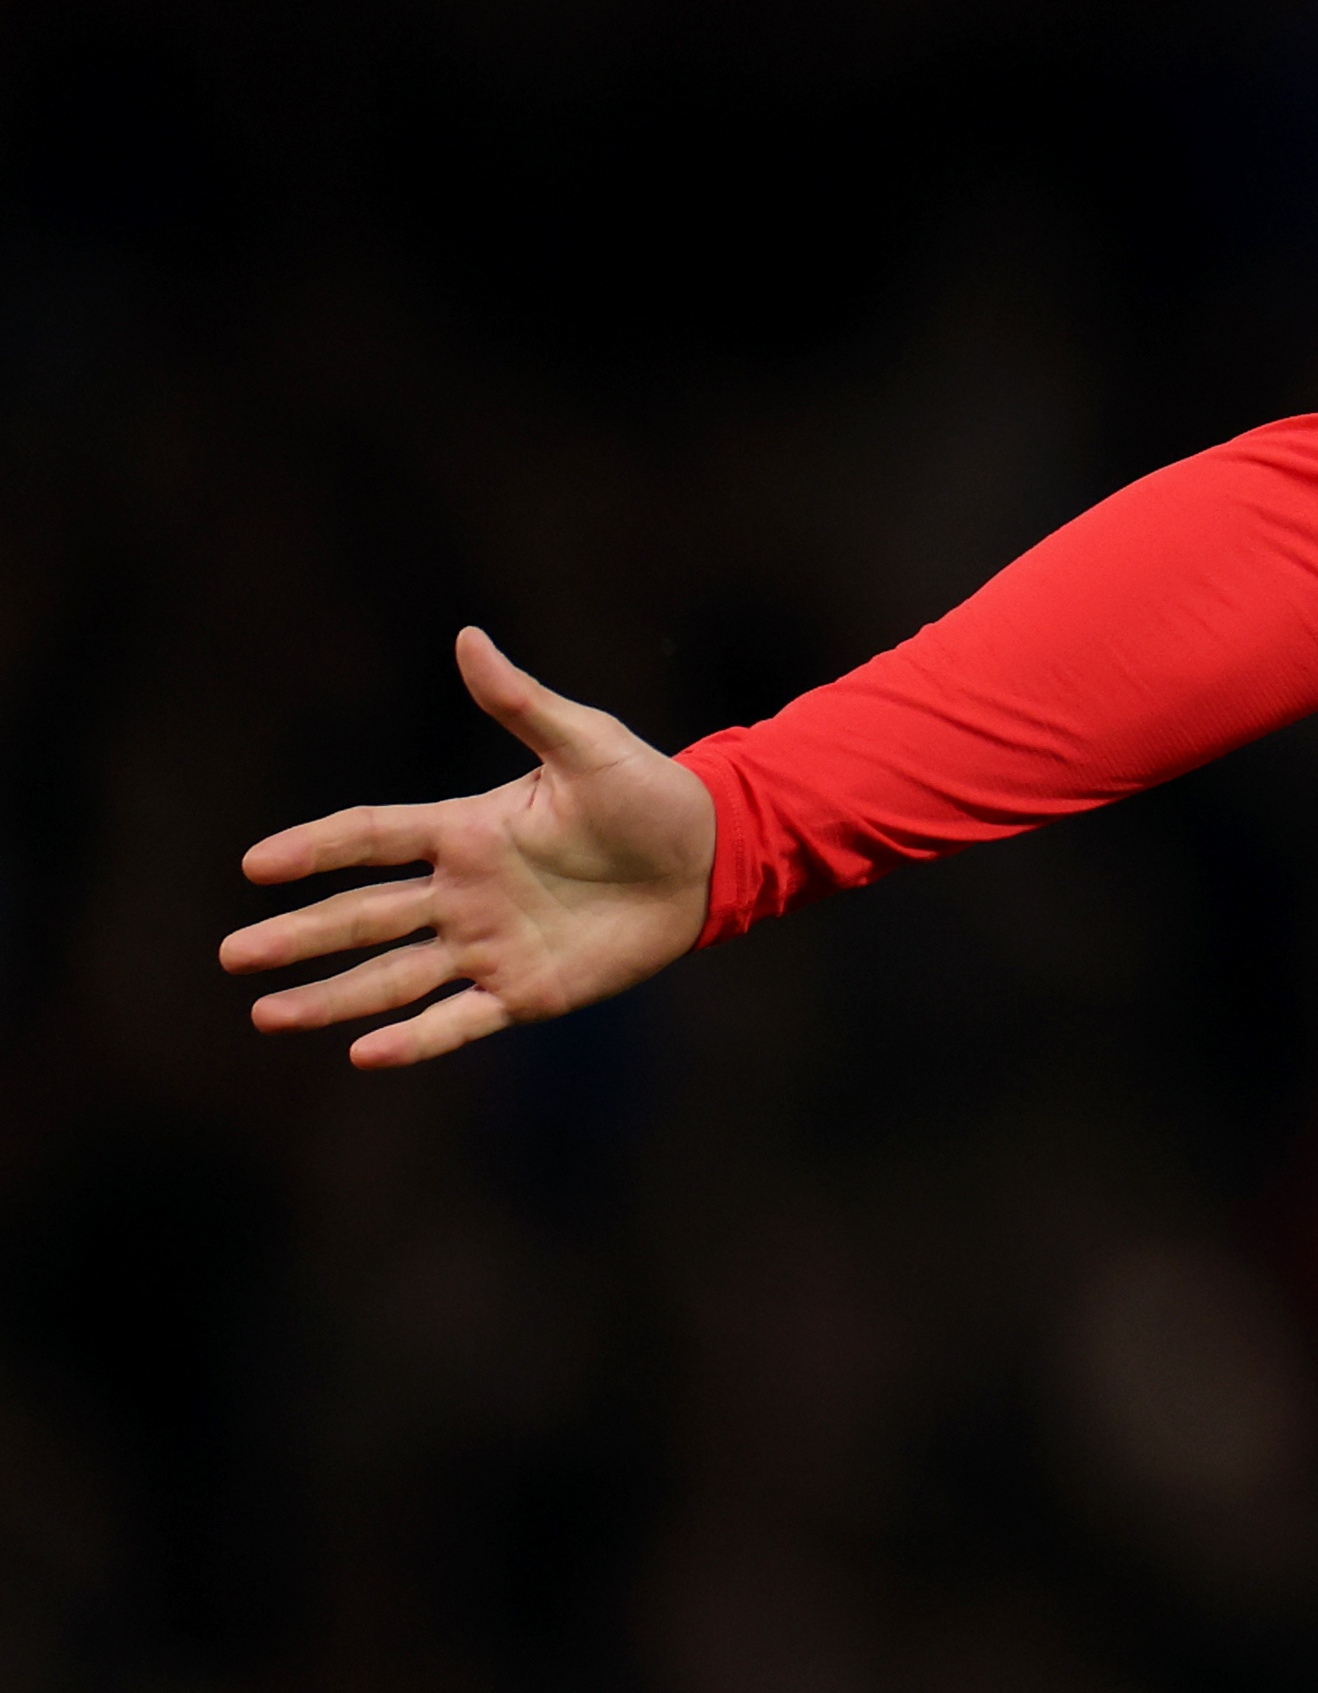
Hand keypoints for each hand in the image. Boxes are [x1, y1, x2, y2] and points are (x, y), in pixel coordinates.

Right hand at [222, 628, 717, 1067]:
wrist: (710, 857)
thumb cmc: (649, 792)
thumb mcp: (587, 744)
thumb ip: (523, 703)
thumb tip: (470, 638)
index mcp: (467, 830)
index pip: (372, 836)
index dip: (316, 850)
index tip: (256, 865)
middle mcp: (463, 892)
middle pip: (363, 917)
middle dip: (298, 938)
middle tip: (232, 955)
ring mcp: (488, 945)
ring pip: (392, 977)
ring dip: (331, 998)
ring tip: (266, 1014)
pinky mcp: (525, 991)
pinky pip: (459, 1019)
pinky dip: (414, 1040)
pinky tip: (366, 1054)